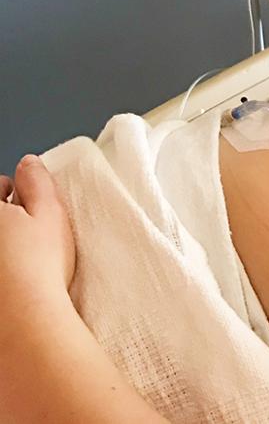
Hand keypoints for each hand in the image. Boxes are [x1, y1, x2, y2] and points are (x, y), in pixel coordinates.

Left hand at [0, 155, 75, 299]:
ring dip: (5, 246)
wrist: (27, 320)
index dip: (9, 190)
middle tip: (25, 227)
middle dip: (5, 218)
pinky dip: (4, 271)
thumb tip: (28, 163)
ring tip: (21, 256)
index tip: (22, 199)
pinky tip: (13, 279)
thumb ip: (37, 181)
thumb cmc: (39, 265)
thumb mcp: (50, 213)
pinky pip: (1, 271)